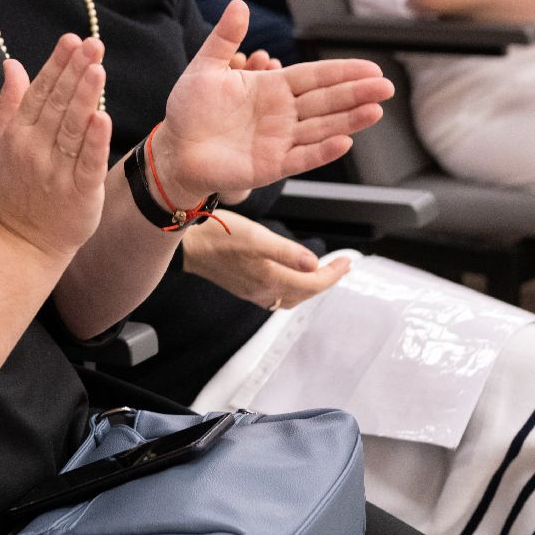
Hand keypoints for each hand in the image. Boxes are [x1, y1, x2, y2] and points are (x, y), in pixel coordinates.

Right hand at [0, 35, 112, 262]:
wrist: (23, 241)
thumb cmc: (15, 189)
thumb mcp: (2, 143)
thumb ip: (10, 102)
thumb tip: (12, 63)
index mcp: (18, 134)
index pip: (39, 92)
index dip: (56, 65)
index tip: (71, 39)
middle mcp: (34, 148)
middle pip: (57, 104)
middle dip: (75, 71)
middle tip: (93, 44)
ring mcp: (55, 171)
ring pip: (72, 128)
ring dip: (85, 97)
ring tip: (97, 69)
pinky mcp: (78, 193)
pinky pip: (87, 163)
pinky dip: (95, 142)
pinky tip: (102, 118)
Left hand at [154, 0, 391, 206]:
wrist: (174, 147)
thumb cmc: (189, 109)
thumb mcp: (206, 67)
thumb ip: (224, 38)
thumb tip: (239, 3)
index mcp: (271, 87)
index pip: (314, 77)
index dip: (341, 72)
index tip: (371, 67)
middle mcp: (282, 113)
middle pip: (326, 101)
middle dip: (356, 93)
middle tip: (386, 86)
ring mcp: (280, 140)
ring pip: (322, 127)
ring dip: (348, 120)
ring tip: (375, 110)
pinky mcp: (271, 165)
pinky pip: (302, 157)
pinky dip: (322, 151)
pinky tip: (344, 141)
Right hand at [182, 210, 349, 308]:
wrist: (187, 246)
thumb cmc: (217, 236)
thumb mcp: (255, 237)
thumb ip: (286, 252)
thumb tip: (314, 264)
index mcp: (271, 278)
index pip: (314, 283)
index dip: (335, 274)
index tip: (348, 261)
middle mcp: (264, 291)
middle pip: (306, 294)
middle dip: (327, 281)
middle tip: (340, 266)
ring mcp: (253, 292)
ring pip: (292, 298)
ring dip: (310, 288)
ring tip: (320, 272)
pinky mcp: (244, 288)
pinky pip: (277, 296)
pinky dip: (291, 289)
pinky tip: (289, 278)